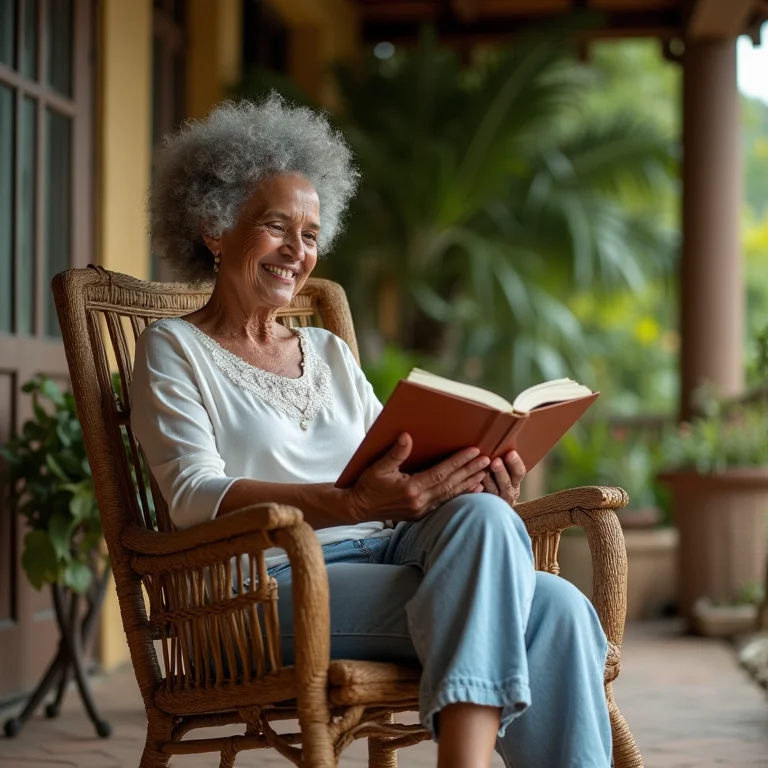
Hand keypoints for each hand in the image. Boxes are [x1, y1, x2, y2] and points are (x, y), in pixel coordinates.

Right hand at [347, 433, 490, 522]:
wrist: (358, 508)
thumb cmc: (367, 485)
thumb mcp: (377, 466)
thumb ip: (395, 453)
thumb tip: (407, 437)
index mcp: (410, 489)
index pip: (440, 473)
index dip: (459, 462)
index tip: (474, 451)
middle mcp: (419, 501)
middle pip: (450, 485)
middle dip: (470, 471)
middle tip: (488, 460)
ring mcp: (421, 510)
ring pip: (451, 495)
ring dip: (469, 483)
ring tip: (486, 473)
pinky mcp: (421, 514)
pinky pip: (445, 503)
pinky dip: (460, 495)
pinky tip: (472, 490)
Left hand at [475, 450, 525, 506]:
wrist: (490, 507)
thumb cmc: (497, 480)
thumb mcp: (505, 472)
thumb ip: (503, 460)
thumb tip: (501, 436)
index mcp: (515, 481)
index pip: (519, 472)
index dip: (515, 463)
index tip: (510, 453)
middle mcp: (508, 492)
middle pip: (506, 482)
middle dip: (501, 472)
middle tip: (495, 461)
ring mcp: (496, 501)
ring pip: (492, 491)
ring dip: (487, 481)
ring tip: (481, 471)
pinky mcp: (484, 506)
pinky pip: (479, 499)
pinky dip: (475, 491)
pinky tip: (471, 484)